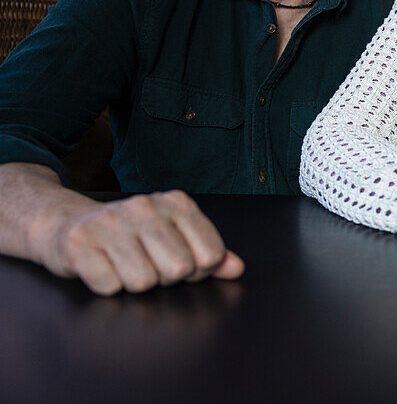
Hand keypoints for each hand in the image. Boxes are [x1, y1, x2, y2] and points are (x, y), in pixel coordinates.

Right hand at [33, 190, 243, 295]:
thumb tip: (237, 268)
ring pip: (144, 282)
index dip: (197, 271)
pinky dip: (107, 285)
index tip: (179, 262)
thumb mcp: (174, 235)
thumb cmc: (129, 235)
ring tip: (122, 264)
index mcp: (177, 203)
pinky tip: (101, 267)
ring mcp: (112, 223)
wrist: (67, 225)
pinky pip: (110, 286)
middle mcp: (146, 207)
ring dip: (134, 283)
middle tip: (146, 263)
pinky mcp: (80, 243)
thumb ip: (209, 252)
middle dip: (165, 278)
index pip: (210, 255)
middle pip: (178, 270)